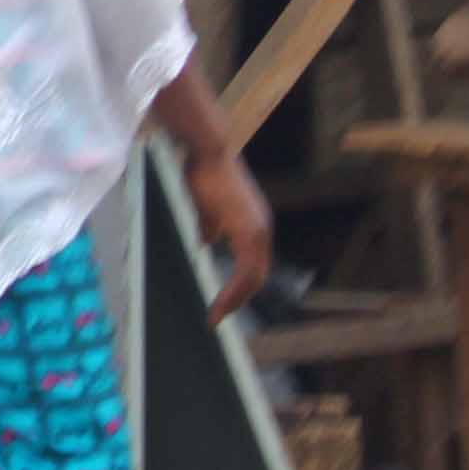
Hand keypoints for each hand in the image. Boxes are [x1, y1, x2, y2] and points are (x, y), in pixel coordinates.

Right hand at [191, 145, 275, 324]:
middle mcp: (262, 231)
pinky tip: (218, 301)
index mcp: (254, 226)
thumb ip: (210, 226)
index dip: (240, 287)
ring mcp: (257, 231)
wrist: (210, 151)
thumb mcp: (208, 206)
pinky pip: (245, 270)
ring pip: (253, 277)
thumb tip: (206, 242)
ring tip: (217, 316)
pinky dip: (232, 291)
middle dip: (238, 300)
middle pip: (257, 277)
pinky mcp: (248, 230)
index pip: (254, 265)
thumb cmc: (206, 173)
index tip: (223, 303)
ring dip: (235, 300)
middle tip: (218, 318)